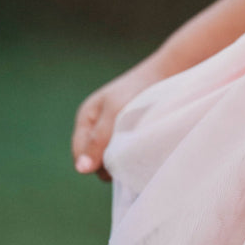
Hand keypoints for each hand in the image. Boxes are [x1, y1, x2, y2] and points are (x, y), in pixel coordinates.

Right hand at [71, 53, 172, 181]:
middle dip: (109, 164)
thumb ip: (98, 140)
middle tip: (130, 156)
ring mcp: (110, 130)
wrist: (164, 75)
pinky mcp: (126, 134)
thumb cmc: (137, 90)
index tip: (117, 163)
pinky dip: (130, 155)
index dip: (95, 164)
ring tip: (138, 151)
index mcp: (86, 119)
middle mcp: (95, 127)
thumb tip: (81, 169)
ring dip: (121, 161)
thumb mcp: (115, 113)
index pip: (80, 155)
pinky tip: (142, 150)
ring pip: (109, 158)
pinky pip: (122, 153)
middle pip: (94, 160)